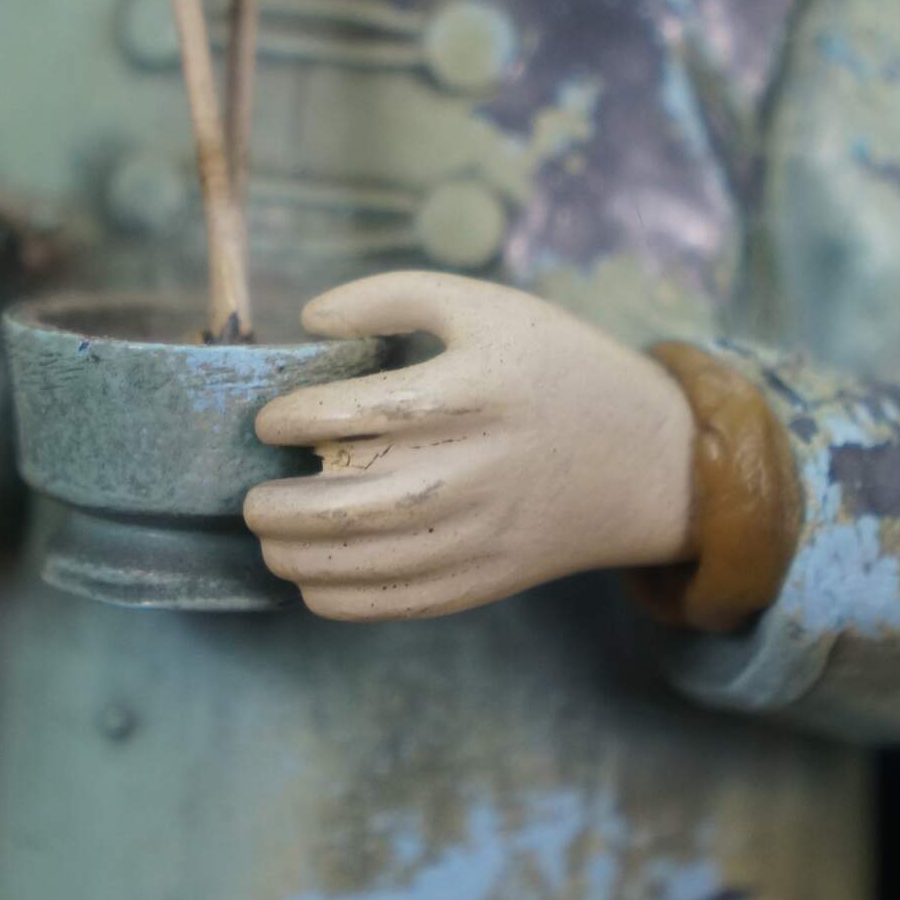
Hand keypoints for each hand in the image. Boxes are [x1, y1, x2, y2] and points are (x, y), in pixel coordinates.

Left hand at [246, 272, 699, 621]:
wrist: (646, 461)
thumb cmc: (557, 368)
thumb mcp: (488, 306)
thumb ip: (395, 296)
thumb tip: (310, 318)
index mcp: (472, 392)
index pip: (352, 412)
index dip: (291, 418)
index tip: (271, 420)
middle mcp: (472, 469)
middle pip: (343, 501)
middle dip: (275, 504)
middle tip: (252, 492)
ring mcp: (477, 534)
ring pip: (357, 561)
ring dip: (292, 553)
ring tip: (270, 532)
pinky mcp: (483, 581)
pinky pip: (392, 603)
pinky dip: (335, 596)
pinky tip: (310, 576)